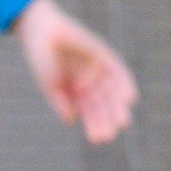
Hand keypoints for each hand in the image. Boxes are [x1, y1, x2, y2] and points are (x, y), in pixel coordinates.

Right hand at [12, 0, 138, 143]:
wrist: (41, 31)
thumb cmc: (41, 60)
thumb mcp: (49, 85)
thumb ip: (61, 102)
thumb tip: (71, 120)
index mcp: (77, 94)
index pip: (90, 114)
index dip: (95, 126)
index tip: (98, 139)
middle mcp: (90, 84)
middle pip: (103, 106)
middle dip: (107, 120)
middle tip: (110, 134)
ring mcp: (98, 71)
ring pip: (112, 93)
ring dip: (118, 107)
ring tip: (122, 121)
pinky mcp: (104, 56)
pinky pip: (119, 72)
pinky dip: (125, 84)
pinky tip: (129, 98)